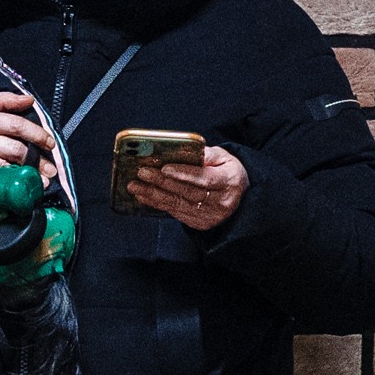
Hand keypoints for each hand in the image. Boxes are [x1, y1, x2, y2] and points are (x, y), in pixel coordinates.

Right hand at [0, 90, 47, 193]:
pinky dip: (8, 183)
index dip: (36, 134)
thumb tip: (29, 99)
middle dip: (37, 159)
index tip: (49, 143)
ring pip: (6, 165)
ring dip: (27, 175)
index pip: (16, 124)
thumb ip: (3, 100)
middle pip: (14, 147)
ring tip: (40, 181)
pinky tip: (19, 187)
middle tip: (51, 169)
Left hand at [123, 146, 247, 232]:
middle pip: (188, 192)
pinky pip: (176, 213)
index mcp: (229, 181)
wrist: (240, 198)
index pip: (204, 178)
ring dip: (154, 195)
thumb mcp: (224, 158)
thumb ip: (207, 153)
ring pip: (178, 205)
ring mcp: (210, 215)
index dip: (184, 173)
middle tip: (142, 173)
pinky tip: (144, 196)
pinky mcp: (200, 223)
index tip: (164, 168)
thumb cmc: (227, 172)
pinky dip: (158, 204)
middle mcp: (221, 201)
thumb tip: (185, 150)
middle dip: (162, 182)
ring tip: (135, 186)